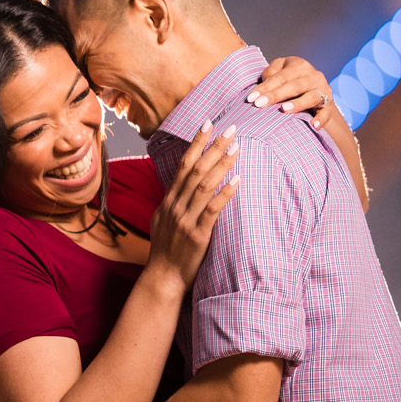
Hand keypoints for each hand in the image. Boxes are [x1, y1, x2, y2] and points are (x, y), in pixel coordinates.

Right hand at [147, 121, 238, 284]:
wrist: (163, 277)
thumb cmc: (167, 250)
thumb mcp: (164, 220)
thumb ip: (175, 201)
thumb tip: (185, 184)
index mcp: (169, 200)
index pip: (182, 164)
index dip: (195, 143)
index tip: (207, 123)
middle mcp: (175, 205)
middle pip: (195, 169)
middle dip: (213, 147)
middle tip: (230, 128)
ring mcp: (185, 219)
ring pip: (204, 185)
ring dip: (221, 164)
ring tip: (237, 148)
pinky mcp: (197, 234)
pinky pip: (212, 210)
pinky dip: (225, 193)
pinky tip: (237, 180)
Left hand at [247, 56, 336, 128]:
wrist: (312, 88)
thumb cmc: (288, 79)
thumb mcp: (279, 70)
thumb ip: (271, 73)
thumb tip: (264, 83)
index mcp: (300, 66)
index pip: (280, 77)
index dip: (265, 87)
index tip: (251, 98)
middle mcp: (314, 76)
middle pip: (294, 86)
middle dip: (275, 95)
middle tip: (259, 104)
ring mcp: (323, 90)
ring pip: (311, 97)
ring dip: (298, 104)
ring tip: (284, 109)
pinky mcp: (328, 105)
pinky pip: (326, 113)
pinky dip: (321, 119)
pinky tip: (313, 126)